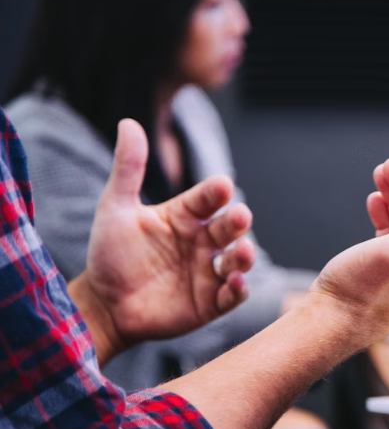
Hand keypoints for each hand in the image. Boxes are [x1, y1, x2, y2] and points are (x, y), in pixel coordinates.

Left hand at [77, 119, 256, 359]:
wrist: (104, 305)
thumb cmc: (111, 255)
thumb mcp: (115, 209)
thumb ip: (128, 169)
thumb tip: (128, 122)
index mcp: (185, 216)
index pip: (207, 199)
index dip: (216, 192)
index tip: (222, 185)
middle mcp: (202, 242)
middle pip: (229, 228)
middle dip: (238, 222)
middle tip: (240, 216)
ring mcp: (209, 272)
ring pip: (237, 260)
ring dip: (245, 256)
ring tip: (243, 252)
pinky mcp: (211, 303)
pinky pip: (232, 295)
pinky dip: (239, 289)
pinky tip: (236, 283)